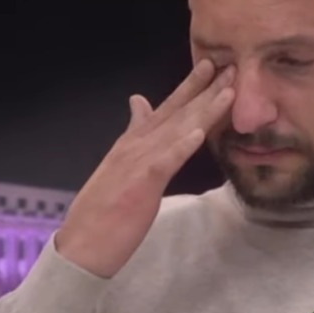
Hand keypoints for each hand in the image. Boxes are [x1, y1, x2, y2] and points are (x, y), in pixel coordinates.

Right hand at [55, 59, 234, 277]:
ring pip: (176, 131)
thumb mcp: (118, 165)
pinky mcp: (139, 187)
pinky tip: (199, 133)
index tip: (210, 68)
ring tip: (228, 91)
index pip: (165, 110)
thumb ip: (133, 133)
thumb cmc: (102, 212)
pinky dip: (181, 147)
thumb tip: (139, 100)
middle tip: (232, 67)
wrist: (81, 245)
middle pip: (176, 114)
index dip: (189, 89)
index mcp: (132, 144)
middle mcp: (135, 147)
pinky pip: (164, 163)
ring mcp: (136, 165)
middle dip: (204, 90)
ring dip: (203, 110)